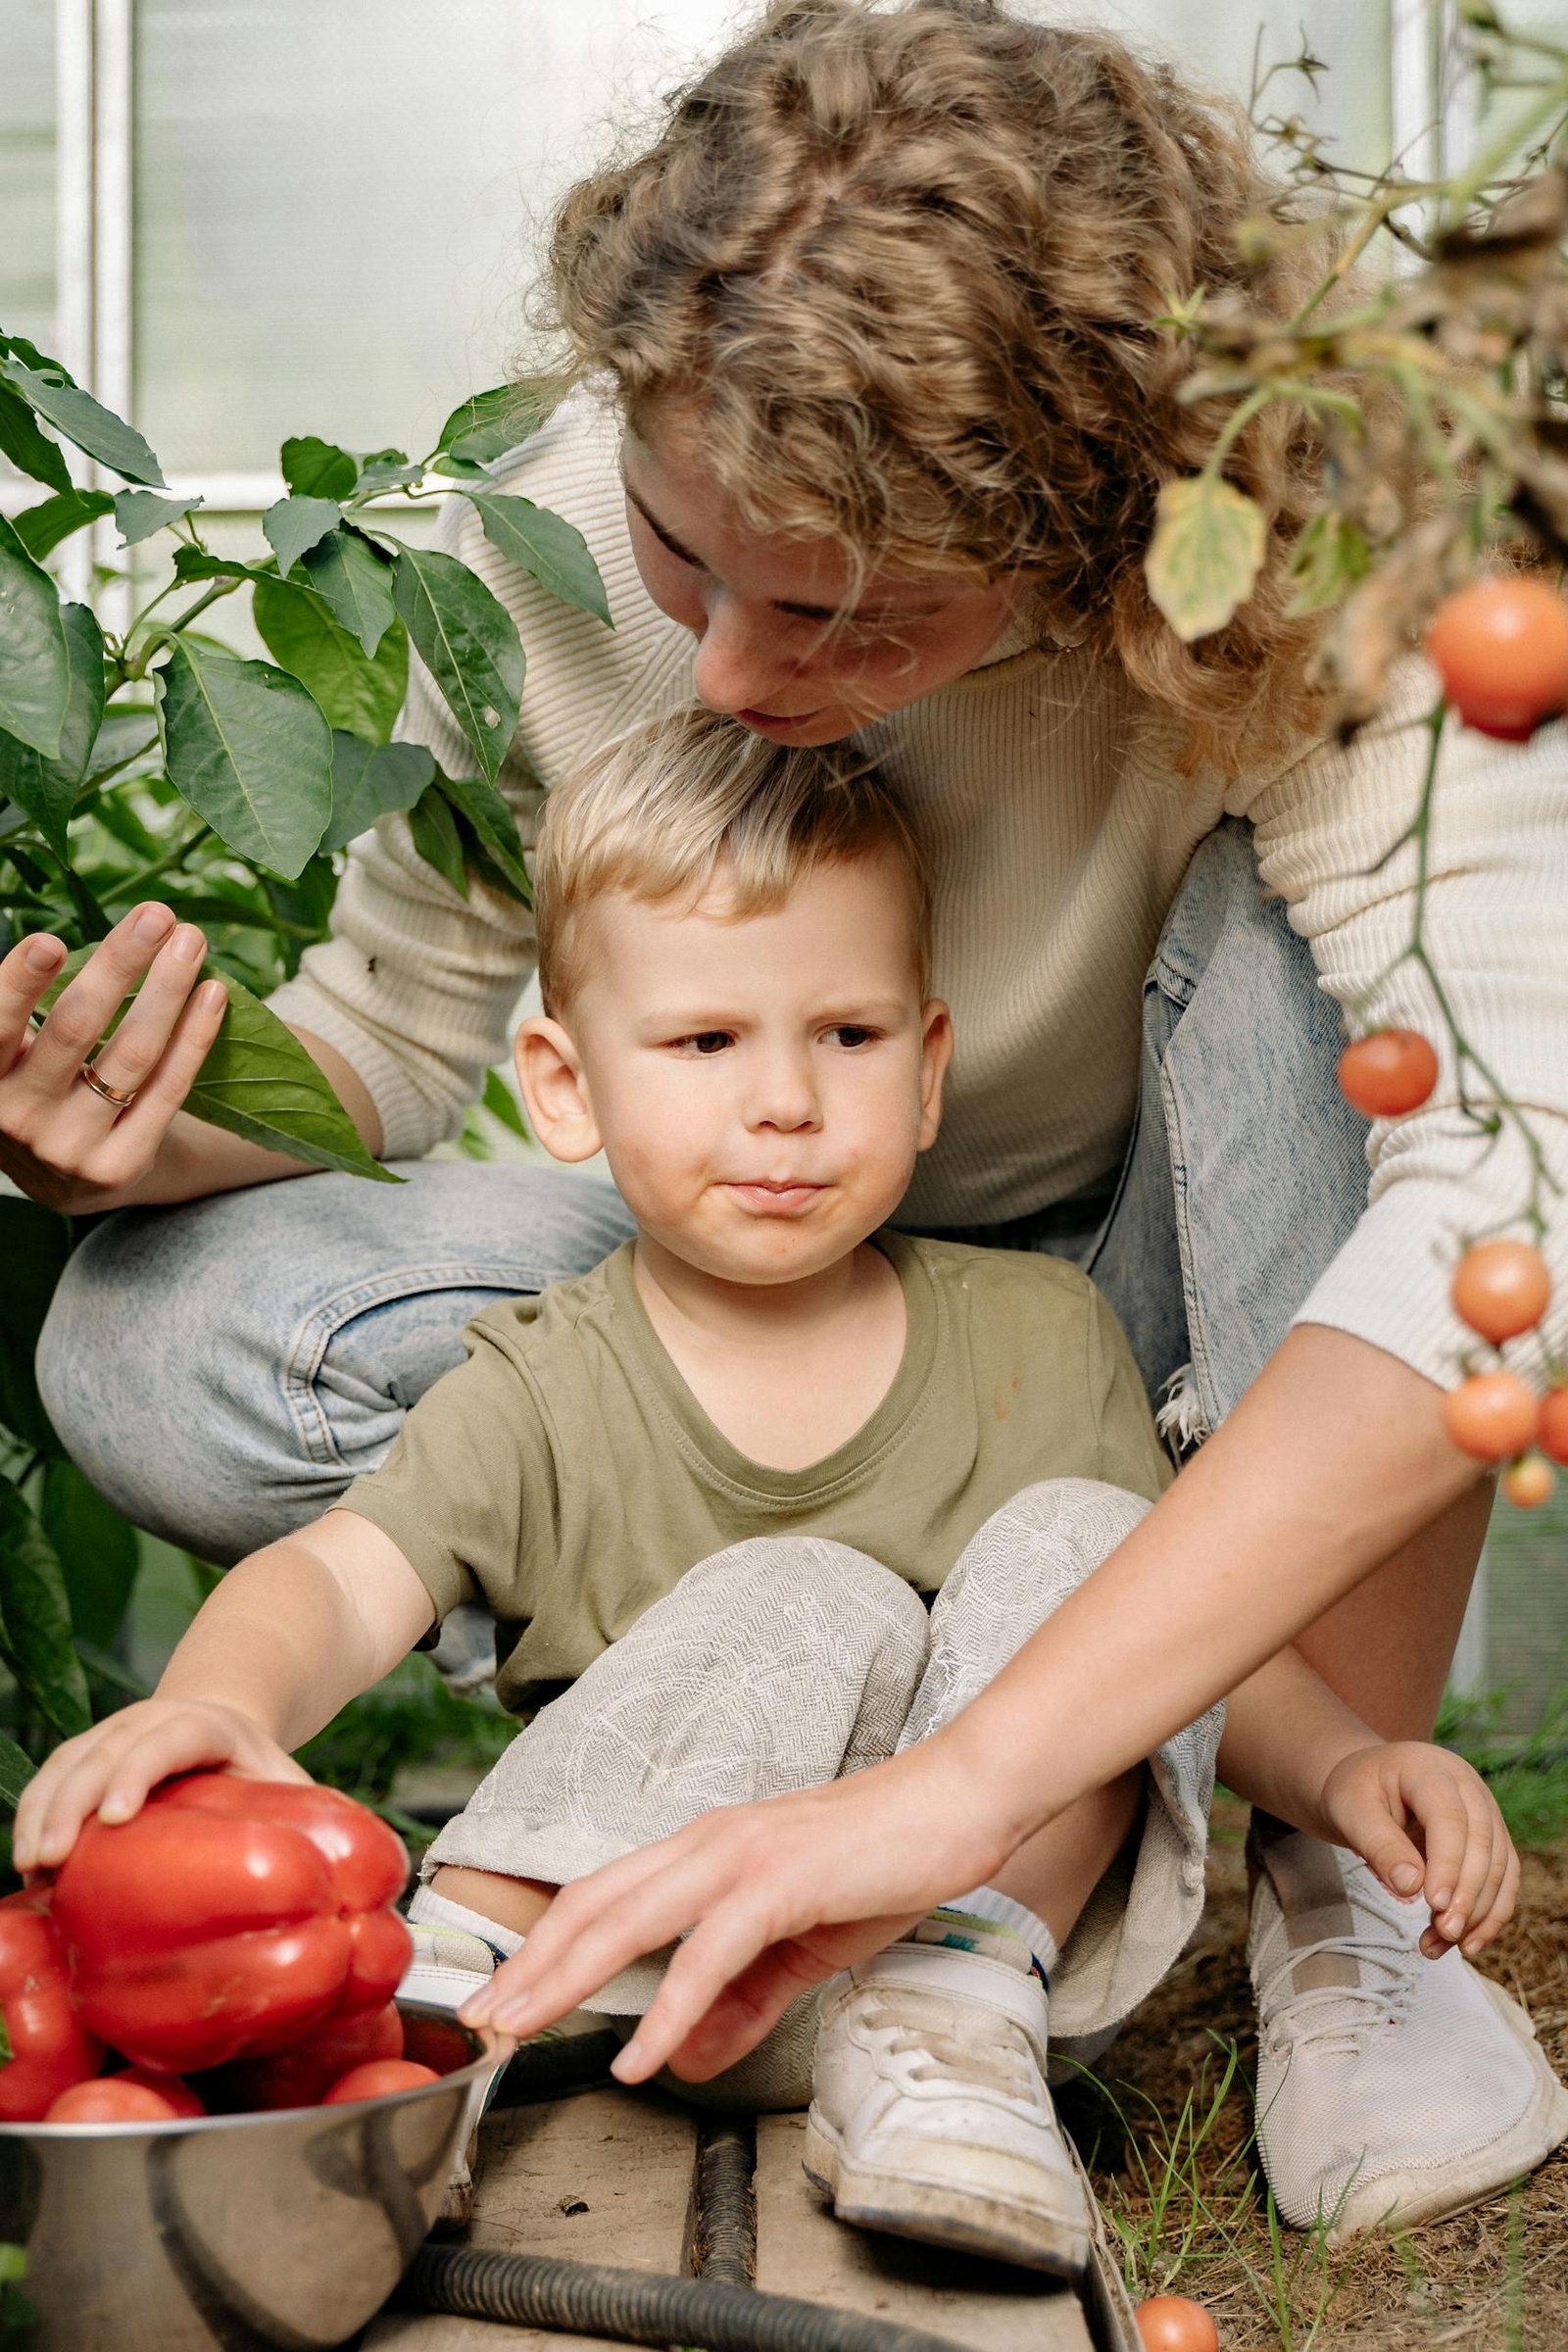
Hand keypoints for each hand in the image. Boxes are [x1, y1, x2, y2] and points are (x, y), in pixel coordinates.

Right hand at [0, 904, 226, 1212]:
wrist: (63, 1178)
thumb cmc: (37, 1088)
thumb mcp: (10, 1056)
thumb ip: (23, 1008)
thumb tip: (83, 939)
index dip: (20, 985)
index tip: (50, 942)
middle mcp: (20, 1117)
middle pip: (76, 1028)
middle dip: (119, 964)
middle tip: (157, 915)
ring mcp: (71, 1146)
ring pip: (131, 1055)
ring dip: (168, 989)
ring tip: (191, 940)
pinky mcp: (120, 1164)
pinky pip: (168, 1089)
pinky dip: (195, 1037)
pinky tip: (212, 994)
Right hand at [12, 1698, 308, 1874]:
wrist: (222, 1719)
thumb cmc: (255, 1766)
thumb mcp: (287, 1782)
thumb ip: (310, 1819)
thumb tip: (349, 1876)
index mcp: (205, 1725)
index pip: (165, 1740)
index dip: (136, 1773)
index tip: (115, 1817)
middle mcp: (148, 1721)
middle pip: (102, 1752)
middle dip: (70, 1803)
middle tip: (51, 1859)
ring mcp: (111, 1734)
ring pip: (66, 1762)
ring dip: (40, 1811)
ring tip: (30, 1870)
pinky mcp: (85, 1757)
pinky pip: (50, 1777)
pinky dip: (33, 1813)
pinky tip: (27, 1864)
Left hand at [459, 1732, 1013, 2086]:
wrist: (958, 1805)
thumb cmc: (886, 1863)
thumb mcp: (802, 1948)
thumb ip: (738, 2004)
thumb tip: (681, 2059)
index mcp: (705, 1850)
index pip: (602, 1896)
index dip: (546, 1946)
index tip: (505, 1995)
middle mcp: (706, 1844)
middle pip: (593, 1905)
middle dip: (529, 1965)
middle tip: (480, 2019)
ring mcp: (739, 1857)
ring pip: (629, 1920)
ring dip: (567, 1980)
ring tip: (523, 2030)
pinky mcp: (778, 1882)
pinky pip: (707, 1956)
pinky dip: (666, 2010)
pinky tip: (643, 2057)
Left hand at [1319, 1740, 1518, 1959]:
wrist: (1367, 1783)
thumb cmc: (1356, 1792)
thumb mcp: (1350, 1809)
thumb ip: (1379, 1845)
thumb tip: (1410, 1888)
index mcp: (1431, 1770)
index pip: (1450, 1818)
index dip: (1447, 1864)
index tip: (1434, 1906)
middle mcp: (1468, 1787)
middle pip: (1483, 1844)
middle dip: (1467, 1895)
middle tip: (1443, 1933)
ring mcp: (1485, 1811)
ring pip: (1500, 1867)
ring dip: (1478, 1913)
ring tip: (1442, 1945)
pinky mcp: (1491, 1839)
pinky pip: (1503, 1880)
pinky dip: (1489, 1915)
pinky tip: (1467, 1944)